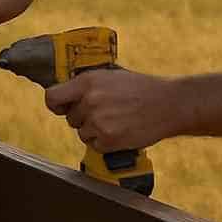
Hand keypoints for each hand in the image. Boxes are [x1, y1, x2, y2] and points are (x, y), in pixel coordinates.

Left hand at [43, 69, 184, 152]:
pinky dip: (105, 142)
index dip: (56, 105)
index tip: (62, 107)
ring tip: (116, 120)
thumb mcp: (112, 76)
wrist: (168, 104)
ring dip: (95, 131)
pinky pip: (95, 145)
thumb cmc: (141, 88)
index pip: (52, 97)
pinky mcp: (108, 140)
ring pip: (82, 133)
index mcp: (88, 81)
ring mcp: (98, 122)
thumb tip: (68, 94)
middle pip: (71, 118)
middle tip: (106, 112)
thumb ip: (88, 85)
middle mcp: (90, 101)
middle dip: (83, 118)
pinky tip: (121, 130)